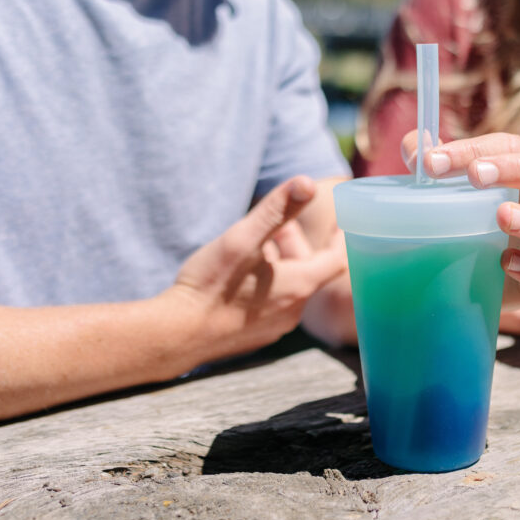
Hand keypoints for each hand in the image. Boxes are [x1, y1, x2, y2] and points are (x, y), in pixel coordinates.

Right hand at [163, 176, 346, 361]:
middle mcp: (293, 310)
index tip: (343, 220)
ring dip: (280, 262)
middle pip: (310, 270)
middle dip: (297, 243)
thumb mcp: (244, 238)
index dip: (341, 237)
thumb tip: (308, 182)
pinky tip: (242, 273)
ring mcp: (273, 326)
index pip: (337, 259)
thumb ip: (277, 210)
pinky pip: (271, 303)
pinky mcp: (254, 335)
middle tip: (281, 222)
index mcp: (300, 285)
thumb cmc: (211, 285)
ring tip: (258, 242)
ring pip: (289, 286)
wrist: (176, 336)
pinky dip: (267, 283)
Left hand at [401, 131, 519, 309]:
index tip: (434, 163)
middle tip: (475, 176)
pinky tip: (506, 263)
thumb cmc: (463, 220)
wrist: (465, 279)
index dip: (476, 148)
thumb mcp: (442, 190)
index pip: (513, 146)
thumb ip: (427, 161)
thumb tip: (417, 149)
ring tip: (502, 218)